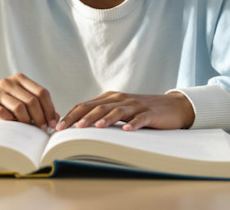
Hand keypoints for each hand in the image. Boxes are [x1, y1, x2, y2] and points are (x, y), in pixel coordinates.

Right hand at [0, 73, 58, 128]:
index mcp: (19, 79)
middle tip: (42, 130)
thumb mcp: (20, 103)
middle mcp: (8, 82)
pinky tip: (13, 126)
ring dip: (27, 121)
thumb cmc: (1, 107)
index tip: (52, 123)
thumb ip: (37, 107)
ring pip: (19, 107)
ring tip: (28, 130)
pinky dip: (11, 122)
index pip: (42, 92)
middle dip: (40, 118)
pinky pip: (4, 113)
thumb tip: (57, 118)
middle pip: (32, 101)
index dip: (50, 109)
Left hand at [57, 91, 194, 130]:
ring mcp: (135, 106)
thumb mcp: (119, 110)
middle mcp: (120, 99)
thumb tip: (77, 126)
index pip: (85, 105)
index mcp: (110, 98)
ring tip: (92, 128)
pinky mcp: (150, 114)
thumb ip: (101, 114)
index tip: (58, 127)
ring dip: (103, 119)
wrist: (172, 106)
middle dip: (80, 118)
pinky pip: (140, 119)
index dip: (70, 115)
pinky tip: (126, 131)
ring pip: (116, 111)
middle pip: (96, 107)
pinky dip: (133, 125)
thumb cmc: (142, 111)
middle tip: (66, 129)